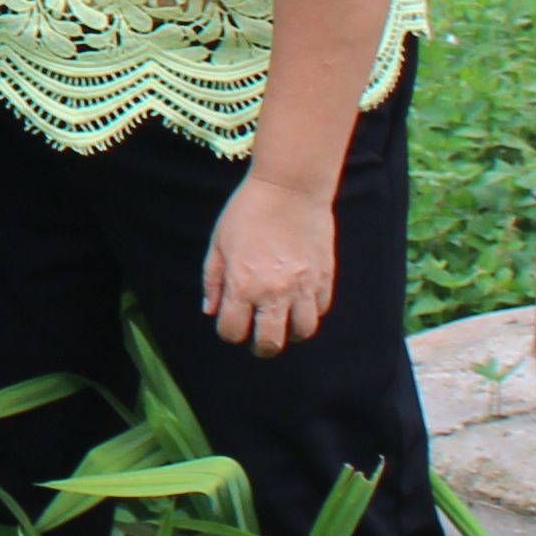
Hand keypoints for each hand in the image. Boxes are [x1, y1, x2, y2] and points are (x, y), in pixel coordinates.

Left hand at [204, 172, 337, 352]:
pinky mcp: (324, 278)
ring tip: (282, 320)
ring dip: (290, 331)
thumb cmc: (247, 212)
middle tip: (258, 339)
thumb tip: (211, 312)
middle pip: (270, 343)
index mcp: (242, 285)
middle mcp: (274, 293)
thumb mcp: (218, 244)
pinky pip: (320, 310)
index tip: (230, 326)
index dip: (228, 333)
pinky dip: (309, 311)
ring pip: (303, 332)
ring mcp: (303, 287)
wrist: (289, 188)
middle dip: (260, 346)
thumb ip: (213, 281)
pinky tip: (299, 300)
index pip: (233, 332)